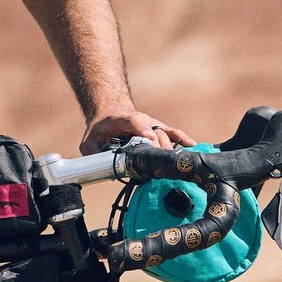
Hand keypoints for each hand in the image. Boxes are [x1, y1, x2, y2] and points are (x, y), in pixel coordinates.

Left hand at [79, 110, 196, 153]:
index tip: (149, 139)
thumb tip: (99, 167)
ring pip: (165, 133)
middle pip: (153, 132)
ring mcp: (151, 124)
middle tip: (160, 164)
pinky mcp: (159, 129)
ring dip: (170, 148)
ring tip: (176, 162)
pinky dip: (183, 139)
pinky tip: (192, 146)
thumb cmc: (100, 130)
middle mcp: (140, 121)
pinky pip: (173, 133)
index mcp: (121, 120)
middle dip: (158, 147)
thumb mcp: (88, 141)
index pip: (133, 120)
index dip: (142, 129)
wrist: (110, 114)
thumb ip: (91, 152)